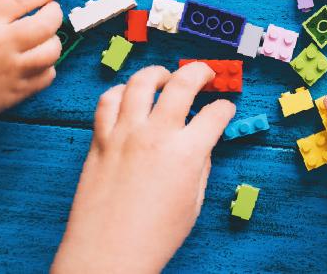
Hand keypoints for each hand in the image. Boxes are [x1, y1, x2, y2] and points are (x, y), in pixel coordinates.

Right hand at [0, 0, 63, 120]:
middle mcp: (2, 44)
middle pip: (47, 23)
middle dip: (55, 13)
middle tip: (51, 10)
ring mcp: (12, 69)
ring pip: (52, 51)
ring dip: (53, 41)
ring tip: (43, 37)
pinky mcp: (17, 91)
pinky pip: (48, 76)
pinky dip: (48, 67)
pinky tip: (37, 61)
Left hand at [51, 63, 235, 273]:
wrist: (107, 256)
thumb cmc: (155, 237)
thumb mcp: (193, 202)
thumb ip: (201, 163)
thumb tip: (202, 140)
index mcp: (186, 153)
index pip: (215, 114)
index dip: (225, 108)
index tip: (225, 108)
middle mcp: (156, 135)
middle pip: (182, 83)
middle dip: (200, 72)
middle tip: (206, 73)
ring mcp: (125, 134)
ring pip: (140, 82)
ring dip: (158, 73)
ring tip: (165, 77)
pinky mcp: (101, 139)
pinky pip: (108, 101)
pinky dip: (121, 92)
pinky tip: (130, 96)